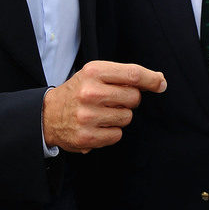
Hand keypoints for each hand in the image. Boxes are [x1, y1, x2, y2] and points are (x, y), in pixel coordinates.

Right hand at [42, 60, 165, 153]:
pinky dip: (111, 132)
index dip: (151, 79)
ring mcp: (87, 116)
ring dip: (120, 116)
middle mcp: (90, 92)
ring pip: (127, 118)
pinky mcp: (87, 137)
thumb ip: (125, 75)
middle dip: (129, 100)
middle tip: (113, 99)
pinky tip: (97, 126)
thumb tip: (160, 81)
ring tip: (102, 112)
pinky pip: (117, 135)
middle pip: (134, 98)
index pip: (133, 74)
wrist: (47, 115)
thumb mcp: (95, 73)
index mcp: (93, 71)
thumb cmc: (79, 91)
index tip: (161, 84)